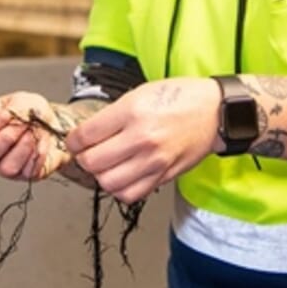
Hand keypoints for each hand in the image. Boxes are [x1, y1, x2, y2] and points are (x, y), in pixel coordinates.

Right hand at [0, 92, 73, 180]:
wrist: (56, 123)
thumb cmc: (32, 112)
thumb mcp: (21, 100)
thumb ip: (13, 108)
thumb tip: (8, 116)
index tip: (6, 114)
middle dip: (5, 138)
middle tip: (22, 125)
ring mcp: (4, 166)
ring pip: (6, 167)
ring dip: (24, 147)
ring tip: (33, 133)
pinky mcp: (24, 175)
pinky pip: (28, 171)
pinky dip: (39, 153)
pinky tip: (43, 142)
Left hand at [67, 77, 219, 203]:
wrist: (214, 112)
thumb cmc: (179, 98)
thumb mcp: (140, 93)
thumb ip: (112, 115)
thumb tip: (87, 134)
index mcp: (133, 112)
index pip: (85, 135)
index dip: (72, 141)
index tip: (74, 141)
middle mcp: (142, 138)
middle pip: (92, 162)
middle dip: (83, 159)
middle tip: (87, 153)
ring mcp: (154, 161)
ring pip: (108, 183)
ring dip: (100, 176)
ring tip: (105, 165)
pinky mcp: (163, 176)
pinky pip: (130, 194)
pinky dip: (120, 188)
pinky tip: (121, 176)